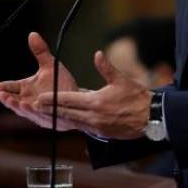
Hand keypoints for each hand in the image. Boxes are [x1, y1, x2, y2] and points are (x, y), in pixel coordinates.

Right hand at [0, 32, 79, 130]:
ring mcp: (37, 111)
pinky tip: (35, 108)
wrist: (76, 99)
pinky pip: (41, 116)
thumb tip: (32, 33)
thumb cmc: (60, 83)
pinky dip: (37, 113)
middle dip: (8, 100)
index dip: (4, 87)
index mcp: (25, 88)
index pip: (11, 87)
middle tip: (2, 95)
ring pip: (26, 111)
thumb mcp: (50, 65)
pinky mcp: (48, 119)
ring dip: (21, 107)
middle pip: (14, 101)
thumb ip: (40, 51)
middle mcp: (28, 100)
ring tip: (18, 103)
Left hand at [34, 49, 151, 139]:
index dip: (52, 99)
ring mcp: (97, 127)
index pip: (68, 100)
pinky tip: (69, 119)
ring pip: (73, 122)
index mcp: (96, 102)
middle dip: (50, 110)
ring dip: (60, 117)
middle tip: (35, 106)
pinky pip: (84, 128)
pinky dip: (75, 123)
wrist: (152, 118)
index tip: (39, 98)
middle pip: (66, 113)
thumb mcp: (122, 80)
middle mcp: (93, 116)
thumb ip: (107, 68)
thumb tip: (97, 54)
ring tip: (47, 113)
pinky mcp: (102, 133)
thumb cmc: (137, 97)